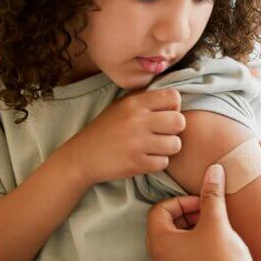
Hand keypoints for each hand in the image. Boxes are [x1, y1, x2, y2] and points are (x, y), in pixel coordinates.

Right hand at [56, 89, 184, 185]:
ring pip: (175, 144)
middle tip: (162, 134)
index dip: (174, 107)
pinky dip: (157, 163)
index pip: (174, 97)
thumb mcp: (121, 106)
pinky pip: (164, 163)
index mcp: (134, 103)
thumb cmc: (106, 130)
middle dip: (174, 130)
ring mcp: (137, 143)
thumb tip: (174, 97)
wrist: (81, 157)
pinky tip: (145, 159)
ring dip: (167, 149)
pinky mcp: (136, 163)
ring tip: (154, 148)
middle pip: (179, 121)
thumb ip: (146, 100)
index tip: (164, 116)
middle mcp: (137, 120)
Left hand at [146, 165, 260, 260]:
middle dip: (187, 213)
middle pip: (164, 225)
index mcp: (159, 245)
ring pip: (174, 240)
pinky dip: (195, 243)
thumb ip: (212, 194)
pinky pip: (182, 255)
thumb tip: (213, 170)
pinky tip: (217, 243)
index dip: (182, 201)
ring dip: (193, 228)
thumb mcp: (217, 222)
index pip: (159, 210)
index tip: (203, 202)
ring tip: (216, 226)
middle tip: (209, 212)